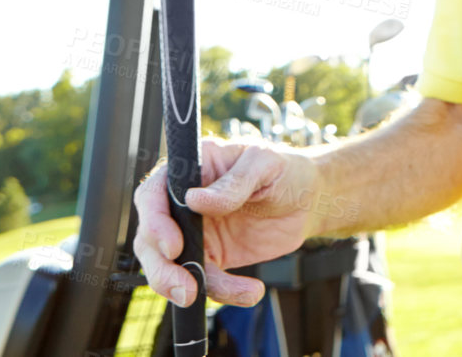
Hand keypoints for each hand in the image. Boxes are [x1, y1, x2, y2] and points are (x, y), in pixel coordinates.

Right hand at [132, 137, 322, 307]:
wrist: (310, 200)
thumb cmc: (286, 170)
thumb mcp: (266, 165)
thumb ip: (234, 183)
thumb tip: (194, 200)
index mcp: (192, 169)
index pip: (153, 194)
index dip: (154, 221)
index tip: (173, 246)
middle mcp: (183, 202)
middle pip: (151, 238)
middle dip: (161, 267)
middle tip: (184, 288)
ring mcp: (194, 232)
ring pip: (169, 266)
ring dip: (182, 286)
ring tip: (203, 297)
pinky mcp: (211, 257)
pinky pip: (204, 280)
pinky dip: (221, 291)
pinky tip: (250, 291)